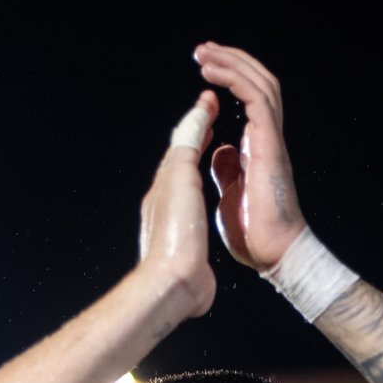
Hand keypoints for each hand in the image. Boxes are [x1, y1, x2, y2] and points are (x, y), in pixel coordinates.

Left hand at [138, 90, 218, 318]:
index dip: (198, 118)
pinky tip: (216, 198)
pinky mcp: (190, 243)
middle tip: (212, 116)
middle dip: (197, 136)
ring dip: (199, 161)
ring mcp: (178, 222)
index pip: (182, 141)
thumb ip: (188, 145)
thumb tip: (196, 116)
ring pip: (188, 181)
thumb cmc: (178, 234)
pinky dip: (206, 190)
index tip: (211, 100)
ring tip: (214, 149)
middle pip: (182, 159)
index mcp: (166, 182)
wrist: (176, 283)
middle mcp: (167, 199)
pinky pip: (198, 207)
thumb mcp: (181, 178)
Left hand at [194, 42, 305, 270]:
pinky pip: (256, 99)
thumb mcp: (231, 196)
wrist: (273, 255)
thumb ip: (227, 170)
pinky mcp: (269, 146)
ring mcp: (270, 141)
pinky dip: (234, 80)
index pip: (249, 102)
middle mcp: (266, 141)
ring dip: (231, 63)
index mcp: (257, 151)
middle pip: (256, 85)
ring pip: (259, 84)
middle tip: (203, 51)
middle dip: (230, 62)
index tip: (205, 72)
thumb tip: (221, 150)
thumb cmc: (254, 236)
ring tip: (205, 53)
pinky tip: (212, 74)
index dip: (228, 82)